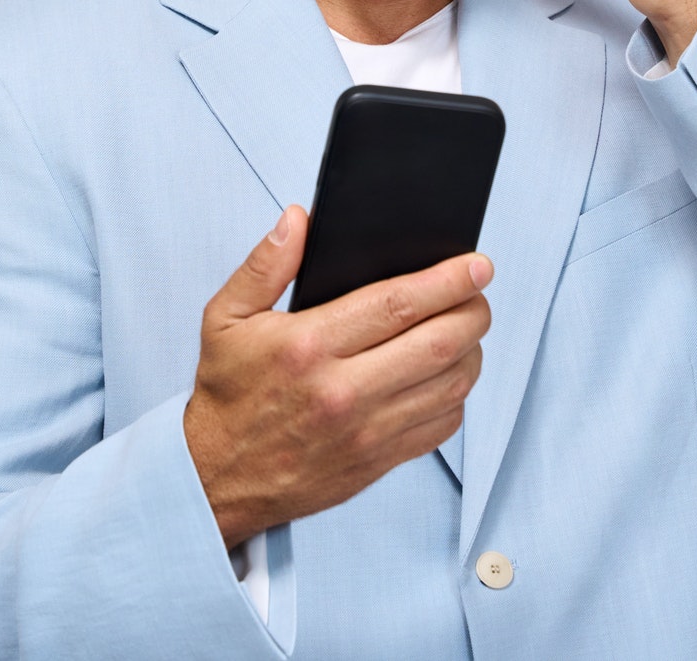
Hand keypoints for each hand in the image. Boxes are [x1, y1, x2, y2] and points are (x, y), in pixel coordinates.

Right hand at [183, 205, 492, 548]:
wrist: (217, 477)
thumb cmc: (227, 393)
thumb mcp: (225, 318)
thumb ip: (265, 264)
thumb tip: (299, 219)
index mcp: (309, 346)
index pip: (399, 303)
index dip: (448, 280)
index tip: (477, 265)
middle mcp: (342, 390)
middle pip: (439, 343)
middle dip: (473, 311)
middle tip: (479, 294)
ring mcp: (365, 431)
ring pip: (450, 385)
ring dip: (472, 351)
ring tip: (466, 330)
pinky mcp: (377, 461)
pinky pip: (441, 426)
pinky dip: (457, 396)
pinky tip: (446, 375)